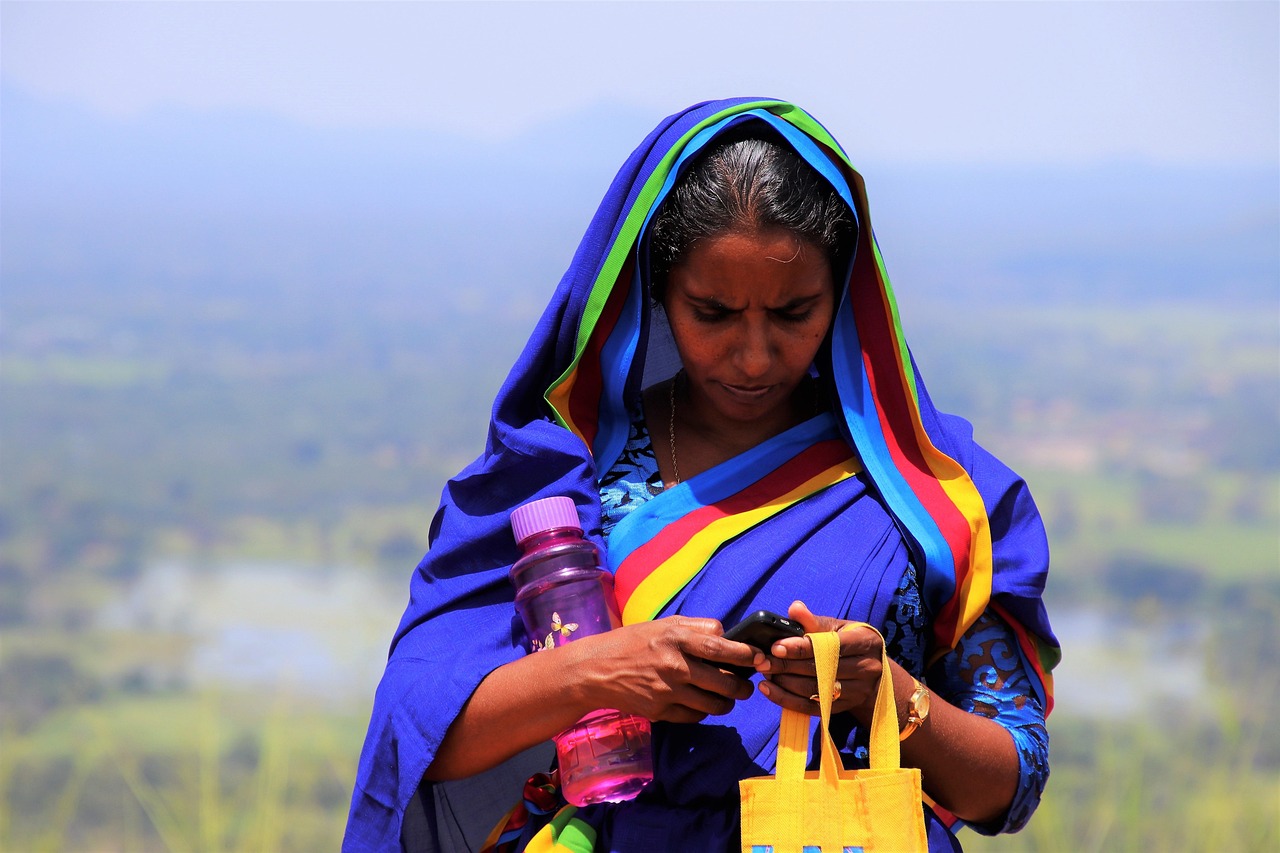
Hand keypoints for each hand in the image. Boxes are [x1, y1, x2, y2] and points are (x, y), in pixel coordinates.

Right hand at [565, 615, 758, 724]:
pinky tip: (701, 703)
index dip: (746, 655)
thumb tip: (727, 636)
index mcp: (675, 638)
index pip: (721, 648)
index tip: (758, 658)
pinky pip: (695, 716)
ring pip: (714, 704)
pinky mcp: (660, 712)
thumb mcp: (663, 624)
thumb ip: (696, 628)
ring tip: (728, 697)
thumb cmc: (632, 643)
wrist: (595, 670)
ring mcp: (667, 692)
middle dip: (742, 686)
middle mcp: (673, 665)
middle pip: (724, 682)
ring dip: (727, 702)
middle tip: (746, 685)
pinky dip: (704, 711)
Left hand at [755, 600, 884, 722]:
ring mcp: (858, 692)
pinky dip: (788, 700)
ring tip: (765, 674)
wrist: (871, 671)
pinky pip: (813, 708)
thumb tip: (794, 608)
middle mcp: (866, 669)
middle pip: (820, 670)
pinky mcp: (845, 707)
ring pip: (815, 690)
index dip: (800, 648)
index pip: (829, 647)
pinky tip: (770, 690)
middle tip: (763, 662)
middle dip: (787, 666)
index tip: (776, 647)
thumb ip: (814, 620)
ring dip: (785, 684)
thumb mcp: (837, 628)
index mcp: (865, 642)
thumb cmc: (849, 642)